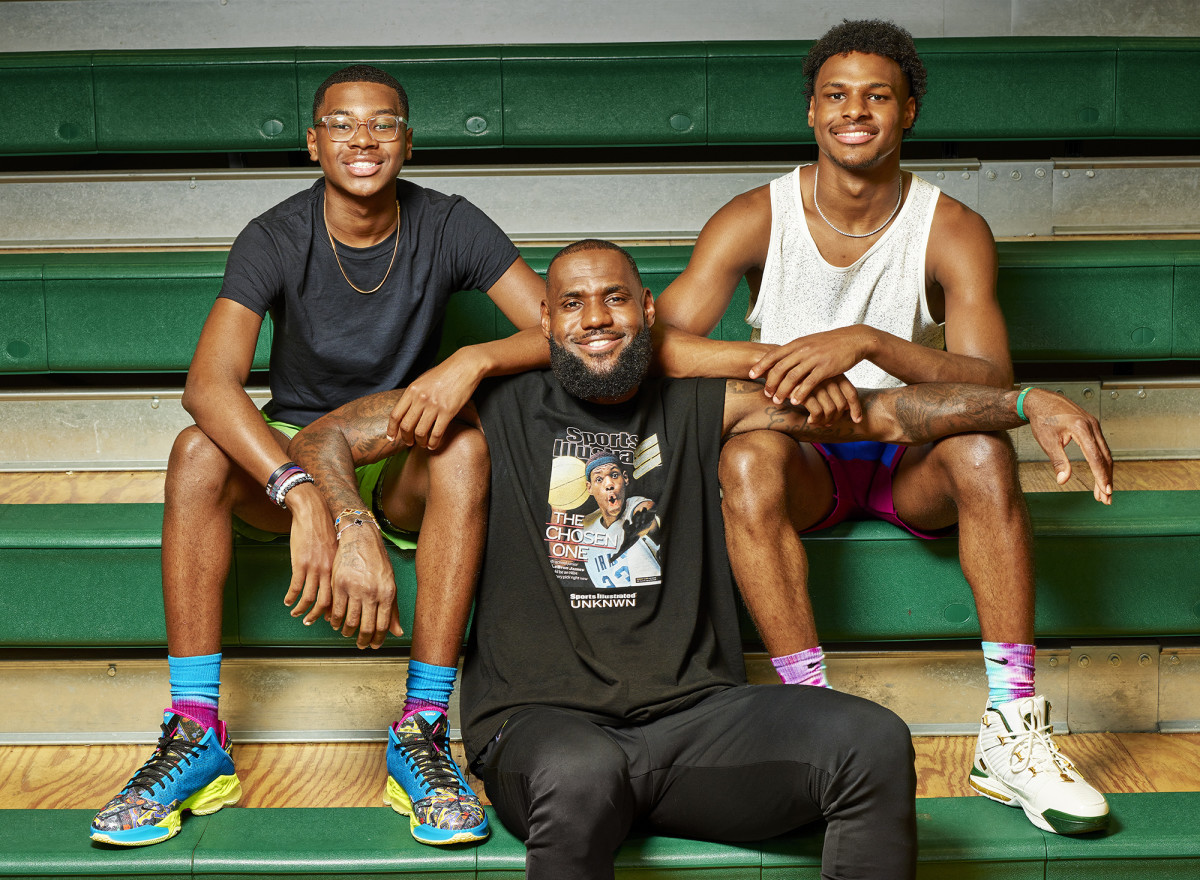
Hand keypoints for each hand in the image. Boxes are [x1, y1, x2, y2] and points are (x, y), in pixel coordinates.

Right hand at [282, 484, 334, 624]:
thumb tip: (331, 580)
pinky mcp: (300, 563)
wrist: (312, 511)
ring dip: (301, 609)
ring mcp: (314, 568)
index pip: (339, 596)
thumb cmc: (324, 528)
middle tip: (310, 622)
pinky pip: (295, 587)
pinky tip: (287, 601)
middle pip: (325, 602)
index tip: (328, 618)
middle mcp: (329, 570)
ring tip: (295, 613)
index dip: (333, 610)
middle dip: (317, 616)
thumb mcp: (335, 548)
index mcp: (339, 567)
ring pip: (308, 598)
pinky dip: (291, 598)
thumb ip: (334, 564)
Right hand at [328, 523, 405, 648]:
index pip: (383, 625)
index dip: (378, 639)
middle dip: (363, 640)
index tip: (374, 645)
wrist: (360, 538)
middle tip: (360, 644)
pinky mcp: (339, 584)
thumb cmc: (377, 560)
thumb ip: (393, 609)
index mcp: (387, 593)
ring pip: (349, 621)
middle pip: (366, 627)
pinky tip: (336, 623)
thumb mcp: (390, 583)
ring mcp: (354, 589)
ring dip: (348, 632)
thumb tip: (398, 632)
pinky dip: (336, 621)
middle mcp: (371, 593)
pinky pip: (336, 610)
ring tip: (347, 633)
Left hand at [386, 349, 484, 449]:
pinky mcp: (448, 411)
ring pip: (420, 432)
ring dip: (420, 442)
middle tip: (409, 443)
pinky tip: (433, 445)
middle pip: (406, 426)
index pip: (395, 415)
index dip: (391, 429)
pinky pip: (437, 433)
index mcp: (412, 390)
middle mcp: (421, 398)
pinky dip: (433, 442)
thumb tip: (406, 410)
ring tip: (423, 444)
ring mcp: (434, 405)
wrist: (465, 366)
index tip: (391, 438)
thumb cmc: (445, 373)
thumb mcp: (423, 380)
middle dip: (406, 438)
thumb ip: (414, 394)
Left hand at [748, 327, 867, 421]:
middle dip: (770, 382)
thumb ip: (795, 350)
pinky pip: (809, 383)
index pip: (774, 354)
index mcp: (797, 343)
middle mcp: (803, 350)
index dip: (761, 365)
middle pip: (780, 368)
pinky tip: (795, 402)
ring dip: (783, 391)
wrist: (853, 339)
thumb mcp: (809, 342)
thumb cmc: (830, 343)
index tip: (751, 374)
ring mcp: (814, 359)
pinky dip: (800, 394)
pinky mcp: (826, 368)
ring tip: (777, 401)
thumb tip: (780, 358)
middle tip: (766, 394)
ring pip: (792, 377)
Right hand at [794, 375, 862, 426]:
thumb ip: (830, 387)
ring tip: (817, 423)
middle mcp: (828, 378)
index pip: (851, 393)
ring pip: (831, 410)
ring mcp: (818, 385)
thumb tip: (843, 407)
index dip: (856, 408)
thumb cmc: (797, 372)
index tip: (857, 420)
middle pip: (842, 405)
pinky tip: (810, 421)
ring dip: (825, 421)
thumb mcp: (816, 375)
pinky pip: (818, 412)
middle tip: (828, 424)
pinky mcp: (805, 392)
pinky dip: (815, 420)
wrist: (776, 362)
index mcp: (834, 373)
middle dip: (836, 419)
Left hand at [1023, 389, 1113, 503]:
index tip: (1105, 491)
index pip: (1096, 457)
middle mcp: (1092, 426)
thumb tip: (1063, 480)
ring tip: (1102, 493)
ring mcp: (1094, 425)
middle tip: (1106, 499)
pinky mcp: (1092, 427)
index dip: (1101, 476)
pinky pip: (1101, 447)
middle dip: (1106, 479)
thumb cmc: (1042, 418)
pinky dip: (1101, 463)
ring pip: (1105, 453)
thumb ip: (1058, 461)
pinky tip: (1099, 475)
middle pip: (1105, 457)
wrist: (1040, 400)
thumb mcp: (1047, 441)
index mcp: (1081, 428)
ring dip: (1105, 473)